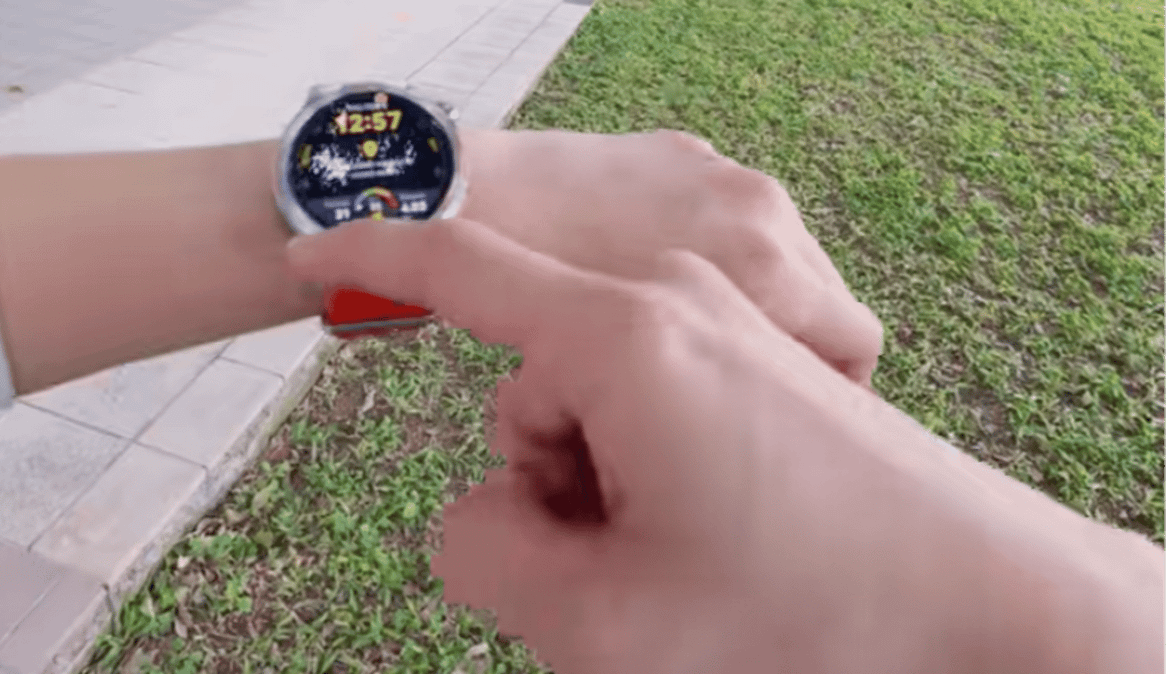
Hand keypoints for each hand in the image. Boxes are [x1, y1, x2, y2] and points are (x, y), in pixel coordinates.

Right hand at [284, 216, 1079, 673]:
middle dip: (546, 479)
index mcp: (624, 336)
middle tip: (624, 560)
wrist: (991, 602)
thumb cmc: (814, 611)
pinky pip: (652, 406)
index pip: (461, 267)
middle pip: (531, 386)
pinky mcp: (755, 360)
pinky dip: (651, 473)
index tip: (311, 253)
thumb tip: (480, 512)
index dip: (374, 258)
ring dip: (606, 490)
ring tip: (688, 554)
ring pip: (593, 406)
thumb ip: (484, 554)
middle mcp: (676, 305)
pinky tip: (720, 527)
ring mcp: (724, 327)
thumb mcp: (604, 618)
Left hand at [457, 127, 882, 385]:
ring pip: (788, 263)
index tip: (791, 422)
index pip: (854, 348)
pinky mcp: (690, 155)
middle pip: (830, 303)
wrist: (470, 201)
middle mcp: (761, 215)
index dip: (832, 395)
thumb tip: (754, 426)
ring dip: (762, 307)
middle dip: (798, 353)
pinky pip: (736, 222)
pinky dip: (723, 258)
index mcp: (762, 270)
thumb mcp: (635, 382)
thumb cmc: (537, 309)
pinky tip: (663, 286)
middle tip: (740, 396)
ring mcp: (727, 177)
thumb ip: (716, 393)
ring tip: (698, 343)